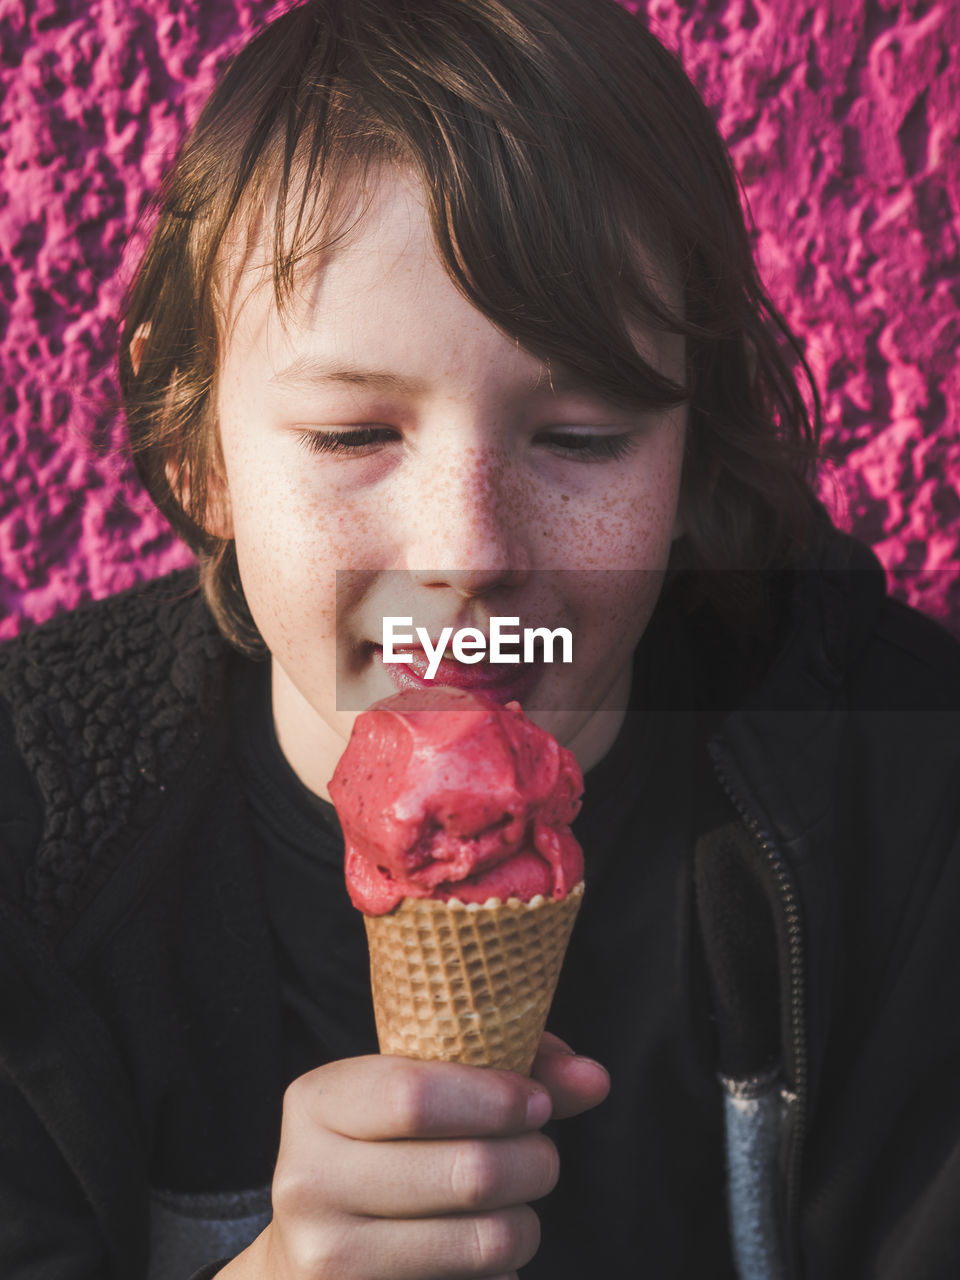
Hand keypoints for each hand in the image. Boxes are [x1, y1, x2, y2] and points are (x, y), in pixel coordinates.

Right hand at [219, 1034, 608, 1279]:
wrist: (311, 1250)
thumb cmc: (387, 1148)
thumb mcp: (422, 1089)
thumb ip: (509, 1070)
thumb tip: (594, 1080)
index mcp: (316, 1103)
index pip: (414, 1095)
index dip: (495, 1098)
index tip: (537, 1104)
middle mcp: (306, 1180)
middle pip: (466, 1171)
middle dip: (533, 1161)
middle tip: (541, 1156)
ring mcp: (328, 1259)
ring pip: (483, 1241)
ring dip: (526, 1223)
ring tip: (517, 1208)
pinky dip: (500, 1274)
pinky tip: (483, 1259)